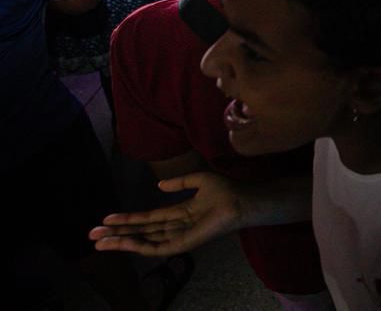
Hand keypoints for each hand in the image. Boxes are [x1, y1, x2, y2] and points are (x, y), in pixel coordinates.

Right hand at [89, 172, 241, 256]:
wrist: (241, 201)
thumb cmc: (225, 191)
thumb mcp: (199, 180)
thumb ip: (179, 183)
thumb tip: (158, 184)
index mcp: (180, 214)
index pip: (148, 219)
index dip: (127, 219)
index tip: (105, 218)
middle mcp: (176, 227)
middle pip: (141, 232)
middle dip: (117, 233)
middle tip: (92, 235)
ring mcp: (178, 237)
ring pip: (144, 241)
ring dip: (121, 241)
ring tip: (99, 241)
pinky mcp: (182, 245)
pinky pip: (156, 248)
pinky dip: (138, 245)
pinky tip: (123, 242)